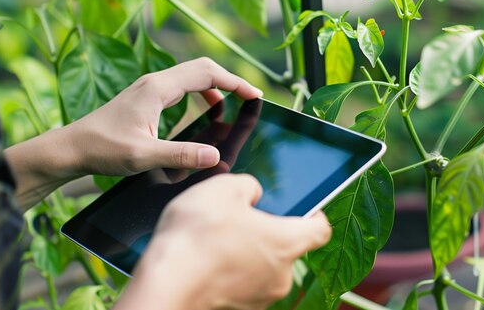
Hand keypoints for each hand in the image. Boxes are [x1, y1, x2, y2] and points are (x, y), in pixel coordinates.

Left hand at [4, 57, 261, 208]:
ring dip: (216, 87)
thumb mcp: (143, 156)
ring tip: (233, 106)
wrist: (72, 147)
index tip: (255, 95)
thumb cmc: (103, 149)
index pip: (206, 73)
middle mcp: (156, 82)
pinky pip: (183, 86)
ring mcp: (151, 87)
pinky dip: (202, 94)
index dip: (235, 82)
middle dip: (230, 81)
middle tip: (250, 98)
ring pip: (194, 76)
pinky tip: (207, 112)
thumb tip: (215, 156)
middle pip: (203, 68)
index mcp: (158, 88)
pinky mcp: (148, 96)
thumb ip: (181, 156)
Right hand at [115, 174, 331, 309]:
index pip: (320, 229)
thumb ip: (248, 185)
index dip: (314, 215)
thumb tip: (253, 194)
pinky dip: (230, 272)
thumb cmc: (197, 236)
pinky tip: (207, 260)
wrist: (163, 286)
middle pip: (286, 247)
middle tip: (240, 218)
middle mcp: (281, 275)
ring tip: (216, 239)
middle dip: (267, 231)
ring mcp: (260, 298)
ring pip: (262, 267)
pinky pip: (242, 284)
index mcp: (287, 242)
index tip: (303, 209)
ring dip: (247, 252)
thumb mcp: (224, 188)